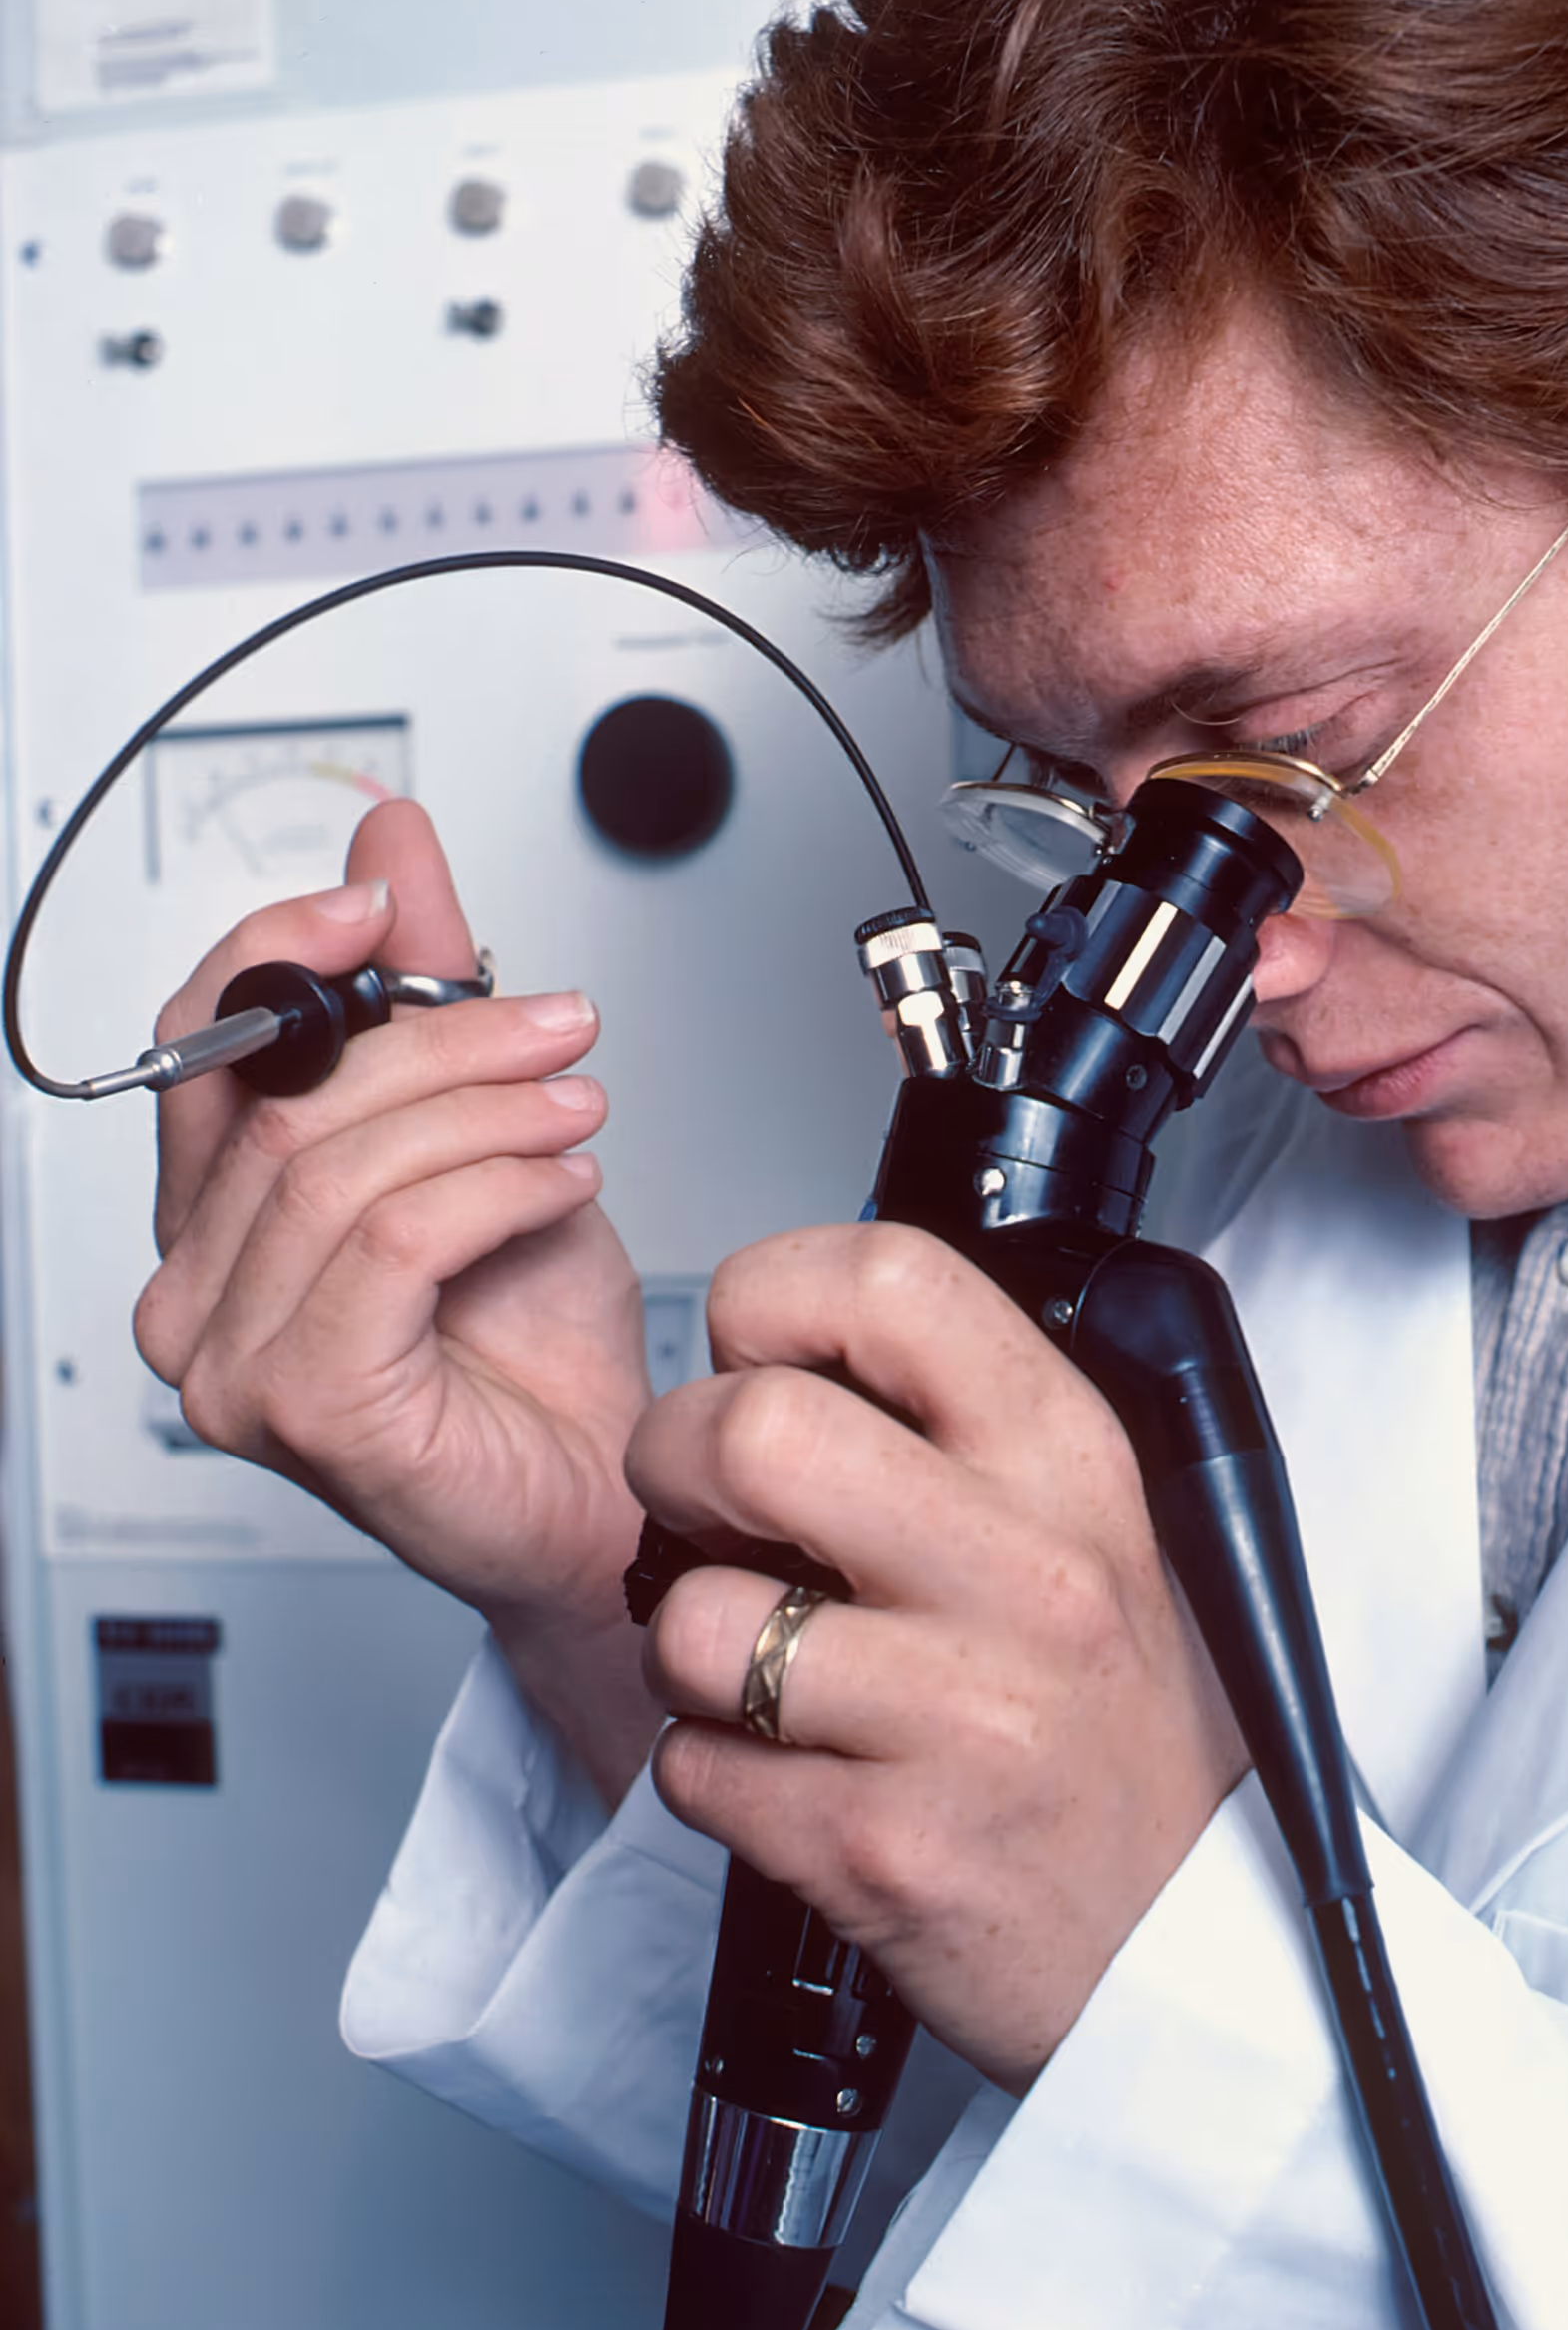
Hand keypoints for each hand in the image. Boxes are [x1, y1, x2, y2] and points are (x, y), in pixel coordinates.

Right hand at [134, 800, 660, 1802]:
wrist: (610, 1492)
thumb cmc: (538, 1345)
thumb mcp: (491, 1125)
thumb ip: (429, 988)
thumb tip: (392, 837)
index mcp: (217, 1218)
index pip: (201, 1048)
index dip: (281, 952)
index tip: (386, 900)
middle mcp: (197, 1293)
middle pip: (285, 1102)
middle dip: (439, 1037)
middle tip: (557, 1022)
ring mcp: (231, 1363)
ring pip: (340, 1168)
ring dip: (484, 1110)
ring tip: (578, 1102)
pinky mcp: (305, 1408)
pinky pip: (393, 1245)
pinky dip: (493, 1190)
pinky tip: (562, 1180)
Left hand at [627, 1222, 1248, 2090]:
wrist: (1197, 1950)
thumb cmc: (1119, 1732)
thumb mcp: (1096, 1530)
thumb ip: (964, 1430)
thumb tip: (790, 1349)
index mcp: (1070, 1464)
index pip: (887, 1280)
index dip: (769, 1297)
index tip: (756, 1353)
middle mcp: (1024, 1574)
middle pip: (751, 1430)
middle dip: (673, 1459)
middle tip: (700, 1504)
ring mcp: (957, 1717)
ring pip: (694, 1617)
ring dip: (685, 1646)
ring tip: (756, 1670)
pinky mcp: (883, 1848)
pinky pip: (695, 1769)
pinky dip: (708, 1772)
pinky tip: (786, 1774)